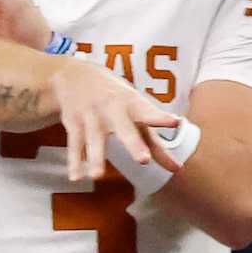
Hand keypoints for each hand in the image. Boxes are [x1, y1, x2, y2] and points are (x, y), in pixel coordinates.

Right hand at [48, 58, 180, 183]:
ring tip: (97, 176)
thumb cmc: (113, 97)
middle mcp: (113, 108)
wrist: (74, 75)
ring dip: (96, 158)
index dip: (161, 117)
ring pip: (94, 140)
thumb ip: (154, 142)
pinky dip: (74, 162)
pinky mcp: (75, 124)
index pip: (149, 112)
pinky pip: (75, 146)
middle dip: (133, 143)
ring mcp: (92, 117)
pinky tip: (75, 177)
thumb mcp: (134, 110)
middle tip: (143, 160)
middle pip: (124, 128)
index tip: (174, 122)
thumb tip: (177, 169)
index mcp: (133, 103)